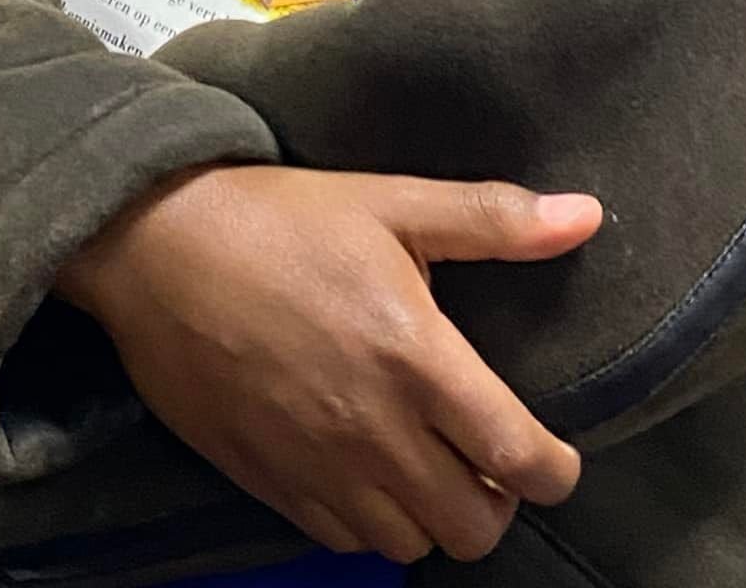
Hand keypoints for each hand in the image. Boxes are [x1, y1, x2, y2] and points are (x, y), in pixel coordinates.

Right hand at [55, 166, 600, 564]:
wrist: (157, 245)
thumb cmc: (280, 218)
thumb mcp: (392, 202)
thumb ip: (493, 220)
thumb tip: (587, 217)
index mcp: (415, 357)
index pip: (517, 458)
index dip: (555, 471)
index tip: (556, 456)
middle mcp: (372, 428)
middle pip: (473, 526)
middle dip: (499, 500)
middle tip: (488, 454)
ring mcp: (317, 465)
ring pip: (412, 544)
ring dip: (435, 514)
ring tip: (431, 463)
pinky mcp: (268, 482)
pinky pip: (344, 542)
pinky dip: (373, 522)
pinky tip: (370, 470)